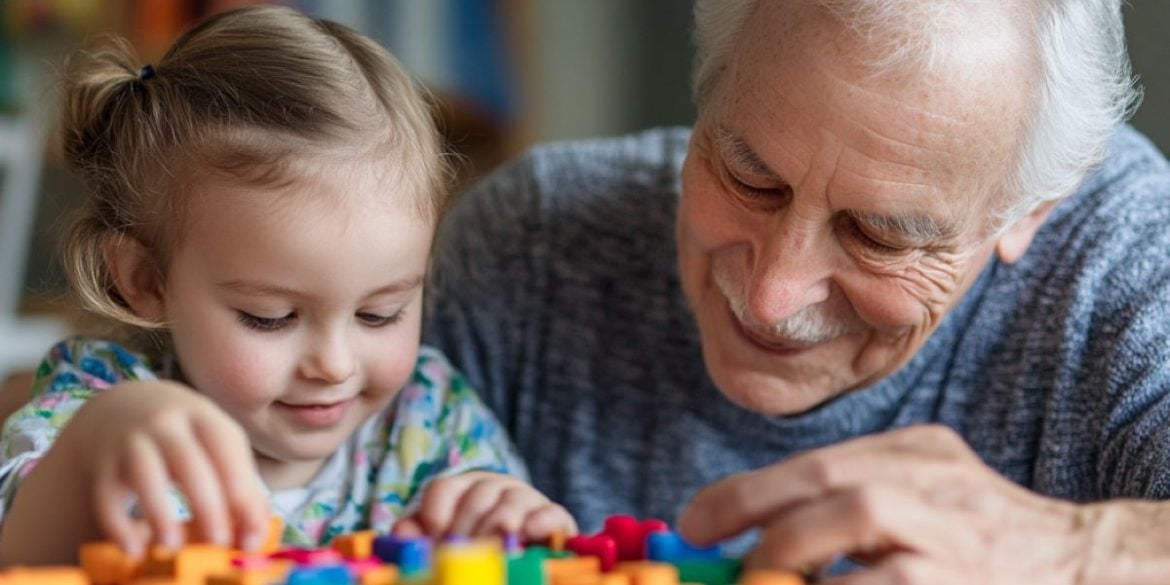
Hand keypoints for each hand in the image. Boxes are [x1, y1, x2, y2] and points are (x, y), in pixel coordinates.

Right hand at [61, 381, 269, 555]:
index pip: (228, 451)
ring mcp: (131, 440)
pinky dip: (118, 526)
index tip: (250, 538)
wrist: (121, 408)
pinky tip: (134, 550)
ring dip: (160, 514)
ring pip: (145, 475)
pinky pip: (106, 495)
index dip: (242, 494)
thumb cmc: (185, 438)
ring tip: (173, 547)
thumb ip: (240, 486)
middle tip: (218, 544)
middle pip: (190, 464)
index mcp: (204, 417)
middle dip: (208, 507)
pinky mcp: (101, 462)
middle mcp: (166, 423)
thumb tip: (254, 537)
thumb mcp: (217, 447)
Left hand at [393, 471, 577, 541]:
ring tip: (494, 545)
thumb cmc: (477, 555)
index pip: (444, 488)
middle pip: (478, 494)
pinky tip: (527, 534)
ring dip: (499, 523)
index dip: (437, 511)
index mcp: (464, 491)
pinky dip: (540, 522)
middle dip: (468, 525)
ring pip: (513, 500)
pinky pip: (552, 513)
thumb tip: (402, 533)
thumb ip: (419, 537)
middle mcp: (496, 488)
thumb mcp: (443, 545)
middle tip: (464, 552)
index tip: (435, 535)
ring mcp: (528, 501)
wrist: (526, 567)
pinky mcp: (557, 520)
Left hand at [678, 425, 1100, 584]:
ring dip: (789, 549)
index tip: (696, 521)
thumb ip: (852, 499)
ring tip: (759, 576)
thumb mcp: (924, 493)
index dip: (747, 491)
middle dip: (753, 507)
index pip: (819, 463)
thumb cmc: (982, 539)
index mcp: (918, 453)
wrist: (1084, 567)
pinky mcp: (955, 581)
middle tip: (706, 543)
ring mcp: (951, 530)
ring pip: (856, 515)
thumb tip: (756, 534)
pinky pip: (882, 582)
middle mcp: (934, 481)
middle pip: (829, 477)